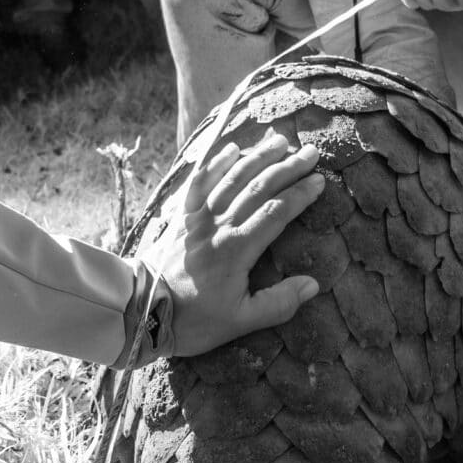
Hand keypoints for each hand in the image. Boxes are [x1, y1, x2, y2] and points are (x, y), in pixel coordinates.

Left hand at [137, 133, 326, 355]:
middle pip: (258, 187)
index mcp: (238, 249)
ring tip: (279, 141)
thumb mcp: (241, 321)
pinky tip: (230, 149)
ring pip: (232, 178)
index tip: (321, 181)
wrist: (141, 312)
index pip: (277, 212)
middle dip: (287, 167)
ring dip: (257, 157)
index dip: (300, 195)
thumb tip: (313, 284)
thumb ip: (279, 303)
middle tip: (311, 153)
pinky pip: (200, 183)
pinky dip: (215, 163)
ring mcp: (198, 218)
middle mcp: (219, 225)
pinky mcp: (182, 218)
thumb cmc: (193, 320)